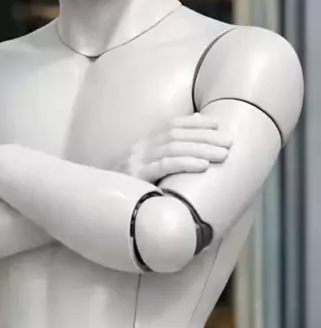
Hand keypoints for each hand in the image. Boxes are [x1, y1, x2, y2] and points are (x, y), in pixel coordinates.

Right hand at [113, 114, 231, 183]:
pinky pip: (164, 166)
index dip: (195, 122)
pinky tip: (203, 166)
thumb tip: (191, 150)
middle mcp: (139, 148)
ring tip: (223, 154)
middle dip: (205, 136)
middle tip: (229, 142)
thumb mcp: (145, 171)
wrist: (99, 205)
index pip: (171, 124)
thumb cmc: (128, 191)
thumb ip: (163, 159)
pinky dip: (185, 163)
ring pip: (173, 147)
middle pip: (176, 134)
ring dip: (201, 149)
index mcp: (143, 144)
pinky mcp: (135, 177)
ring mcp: (136, 161)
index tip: (217, 124)